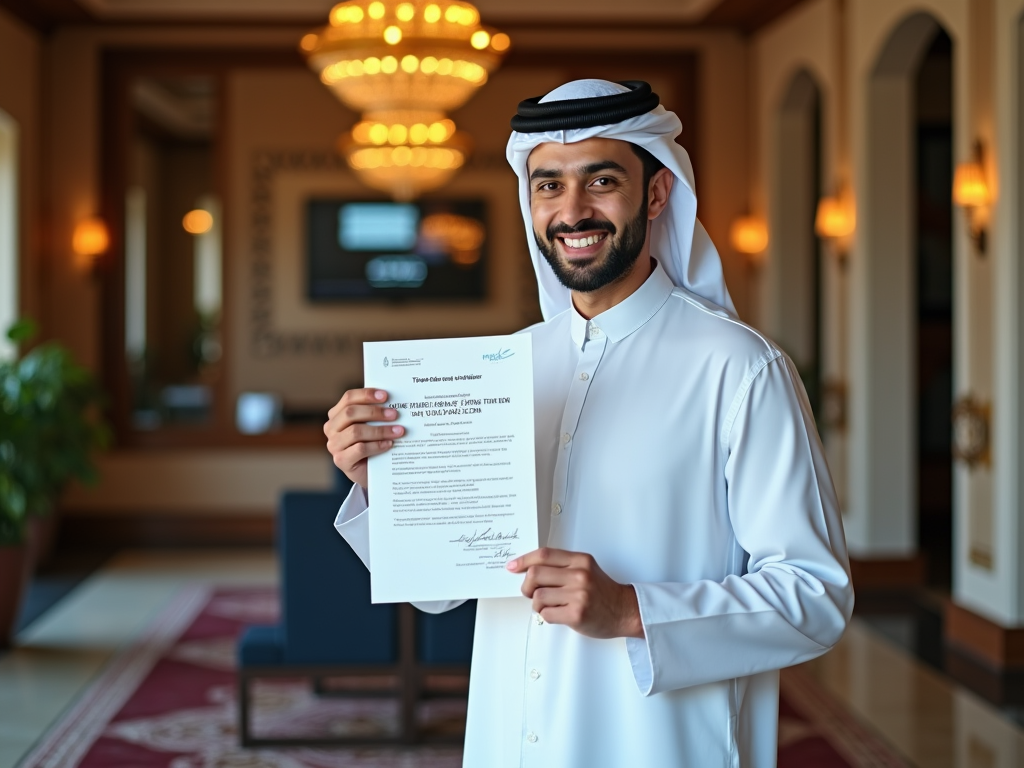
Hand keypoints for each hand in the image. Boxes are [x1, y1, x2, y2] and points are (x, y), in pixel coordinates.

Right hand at [324, 388, 403, 488]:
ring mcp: (334, 445)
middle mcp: (331, 428)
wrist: (371, 471)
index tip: (385, 395)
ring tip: (398, 431)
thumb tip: (394, 401)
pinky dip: (377, 445)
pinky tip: (389, 444)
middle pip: (350, 413)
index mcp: (337, 414)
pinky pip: (360, 449)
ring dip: (380, 430)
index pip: (349, 398)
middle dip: (375, 412)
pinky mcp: (341, 460)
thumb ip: (375, 413)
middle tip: (395, 414)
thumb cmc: (372, 442)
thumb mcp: (371, 424)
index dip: (366, 394)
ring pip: (356, 431)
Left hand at [507, 548, 643, 639]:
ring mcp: (578, 594)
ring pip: (538, 596)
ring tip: (548, 605)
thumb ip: (562, 566)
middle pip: (535, 574)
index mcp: (580, 560)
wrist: (625, 610)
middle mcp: (579, 575)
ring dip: (537, 604)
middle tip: (531, 592)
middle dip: (527, 586)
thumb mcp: (586, 569)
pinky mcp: (577, 614)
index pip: (544, 555)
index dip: (524, 560)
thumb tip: (529, 569)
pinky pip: (546, 614)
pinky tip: (558, 613)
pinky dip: (547, 615)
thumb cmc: (602, 591)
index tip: (513, 567)